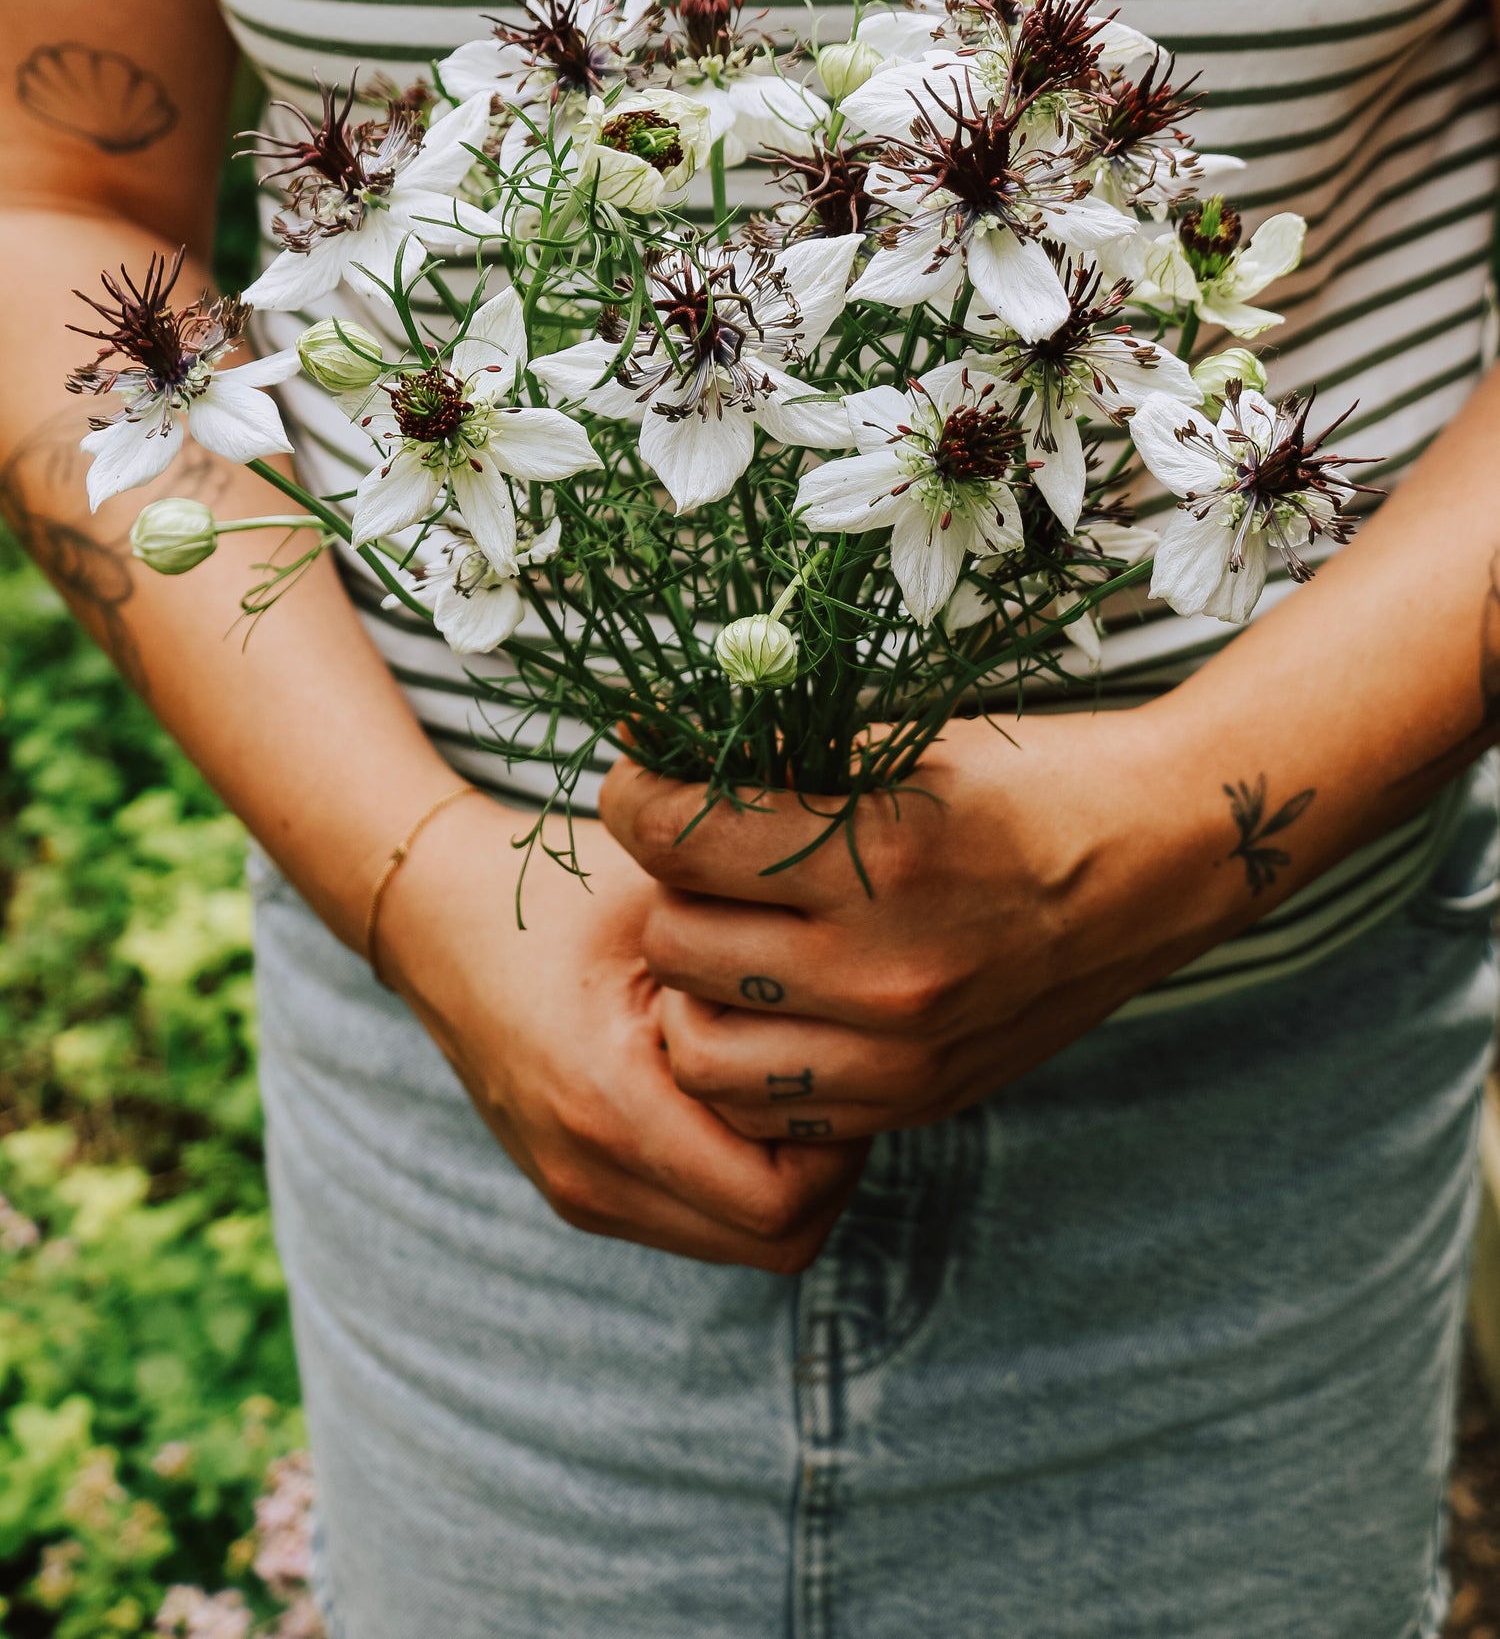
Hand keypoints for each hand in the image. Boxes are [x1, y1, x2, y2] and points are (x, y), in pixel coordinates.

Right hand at [375, 794, 867, 1268]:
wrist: (440, 914)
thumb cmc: (559, 888)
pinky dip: (737, 1171)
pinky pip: (697, 1220)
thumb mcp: (666, 901)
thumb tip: (874, 990)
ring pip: (742, 1241)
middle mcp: (590, 1174)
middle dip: (825, 1164)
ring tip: (784, 1067)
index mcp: (610, 1105)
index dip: (836, 1139)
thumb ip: (753, 957)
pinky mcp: (579, 1192)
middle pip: (775, 1240)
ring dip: (784, 1172)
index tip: (838, 1053)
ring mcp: (579, 1193)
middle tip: (829, 1065)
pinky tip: (739, 1083)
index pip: (780, 1202)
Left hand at [600, 709, 1240, 1140]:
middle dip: (667, 893)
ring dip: (695, 989)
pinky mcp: (918, 1098)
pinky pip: (772, 1107)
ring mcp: (902, 1049)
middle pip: (673, 944)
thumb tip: (657, 758)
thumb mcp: (904, 750)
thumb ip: (781, 768)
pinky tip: (776, 1004)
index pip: (676, 837)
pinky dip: (750, 1058)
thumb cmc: (1029, 780)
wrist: (1163, 858)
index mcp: (880, 850)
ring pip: (699, 1047)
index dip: (635, 797)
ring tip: (729, 942)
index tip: (643, 783)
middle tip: (699, 863)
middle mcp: (884, 965)